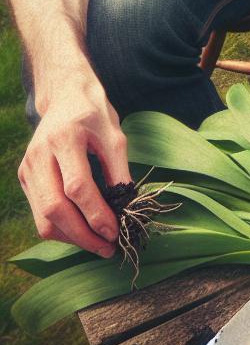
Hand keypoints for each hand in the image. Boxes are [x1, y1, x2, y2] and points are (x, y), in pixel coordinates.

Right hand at [18, 74, 131, 257]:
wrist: (64, 97)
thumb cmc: (94, 114)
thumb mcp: (115, 136)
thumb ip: (119, 170)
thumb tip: (127, 206)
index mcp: (64, 140)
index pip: (77, 187)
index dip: (96, 214)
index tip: (116, 230)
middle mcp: (39, 157)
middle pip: (54, 209)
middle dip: (83, 235)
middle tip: (107, 248)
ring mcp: (28, 169)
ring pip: (43, 218)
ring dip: (71, 237)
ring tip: (98, 244)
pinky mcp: (26, 179)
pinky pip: (39, 214)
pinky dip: (62, 228)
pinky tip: (83, 231)